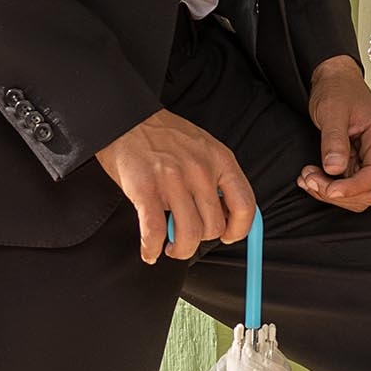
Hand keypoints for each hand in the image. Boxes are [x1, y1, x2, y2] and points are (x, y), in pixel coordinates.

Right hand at [96, 110, 256, 264]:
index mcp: (220, 159)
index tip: (229, 236)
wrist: (125, 119)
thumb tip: (229, 216)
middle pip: (214, 226)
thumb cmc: (164, 137)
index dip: (240, 229)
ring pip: (189, 235)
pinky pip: (155, 233)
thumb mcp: (204, 148)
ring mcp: (173, 180)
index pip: (245, 205)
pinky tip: (150, 252)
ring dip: (180, 250)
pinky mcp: (145, 190)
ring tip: (171, 248)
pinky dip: (152, 249)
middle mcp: (200, 171)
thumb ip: (218, 178)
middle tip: (189, 238)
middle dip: (201, 240)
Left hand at [300, 56, 370, 212]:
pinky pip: (349, 185)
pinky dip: (329, 188)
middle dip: (340, 193)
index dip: (352, 188)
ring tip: (309, 178)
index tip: (329, 190)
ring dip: (332, 193)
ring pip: (359, 193)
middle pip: (370, 191)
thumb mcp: (332, 111)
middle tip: (312, 181)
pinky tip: (312, 178)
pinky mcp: (359, 162)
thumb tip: (334, 168)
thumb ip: (334, 140)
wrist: (336, 79)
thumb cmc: (339, 89)